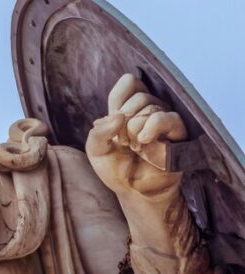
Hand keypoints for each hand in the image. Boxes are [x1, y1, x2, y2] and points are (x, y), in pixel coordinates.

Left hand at [86, 73, 186, 199]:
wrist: (133, 191)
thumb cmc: (115, 168)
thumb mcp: (95, 149)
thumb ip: (98, 131)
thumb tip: (118, 116)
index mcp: (130, 107)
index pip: (129, 82)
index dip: (118, 100)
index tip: (114, 121)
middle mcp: (149, 110)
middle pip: (139, 97)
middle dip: (125, 121)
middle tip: (123, 142)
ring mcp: (165, 121)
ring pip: (152, 106)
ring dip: (135, 128)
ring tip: (135, 147)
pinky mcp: (178, 134)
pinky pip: (169, 118)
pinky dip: (152, 126)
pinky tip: (143, 140)